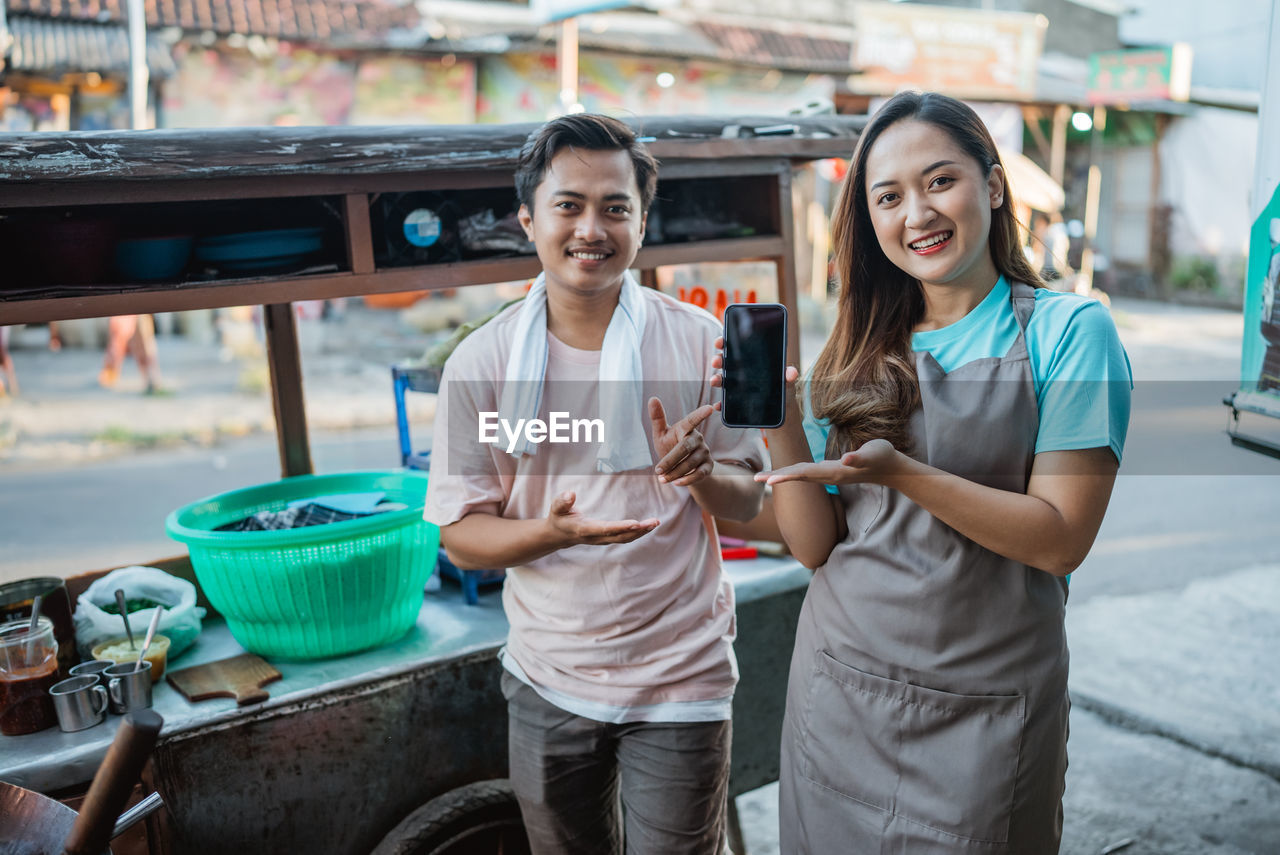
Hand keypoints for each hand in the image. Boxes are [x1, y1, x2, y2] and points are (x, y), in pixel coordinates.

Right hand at [548, 491, 658, 545]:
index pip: (605, 529)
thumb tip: (571, 493)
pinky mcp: (607, 538)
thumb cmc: (559, 518)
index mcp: (584, 530)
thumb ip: (563, 501)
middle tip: (654, 522)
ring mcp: (602, 540)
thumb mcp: (556, 508)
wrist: (558, 535)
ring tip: (655, 522)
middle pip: (620, 537)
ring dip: (641, 532)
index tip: (635, 524)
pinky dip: (637, 532)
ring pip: (624, 539)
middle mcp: (596, 537)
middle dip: (638, 531)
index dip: (620, 527)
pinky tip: (648, 526)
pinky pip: (624, 538)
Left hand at [649, 397, 713, 485]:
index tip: (710, 408)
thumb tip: (652, 398)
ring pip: (690, 463)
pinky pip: (699, 474)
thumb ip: (657, 418)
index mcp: (686, 428)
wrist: (683, 467)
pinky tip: (676, 483)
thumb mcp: (661, 434)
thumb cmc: (670, 446)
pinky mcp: (708, 466)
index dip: (700, 414)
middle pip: (685, 447)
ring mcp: (704, 452)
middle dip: (670, 460)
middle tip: (657, 470)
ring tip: (661, 479)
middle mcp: (697, 438)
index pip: (692, 420)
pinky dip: (687, 480)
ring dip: (674, 473)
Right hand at [709, 335, 799, 409]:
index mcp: (752, 361)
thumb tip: (792, 372)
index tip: (721, 341)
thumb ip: (789, 376)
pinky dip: (721, 404)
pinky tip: (719, 405)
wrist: (783, 409)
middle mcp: (741, 371)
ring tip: (715, 381)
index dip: (726, 342)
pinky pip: (725, 402)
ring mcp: (737, 386)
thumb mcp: (788, 381)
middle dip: (718, 360)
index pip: (736, 347)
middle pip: (726, 362)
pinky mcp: (735, 402)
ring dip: (717, 379)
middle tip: (717, 361)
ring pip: (722, 380)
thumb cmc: (784, 389)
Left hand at [756, 439, 901, 485]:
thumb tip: (845, 459)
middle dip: (776, 477)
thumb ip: (860, 457)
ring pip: (800, 475)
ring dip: (781, 476)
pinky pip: (807, 473)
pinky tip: (784, 472)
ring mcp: (829, 475)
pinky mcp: (831, 472)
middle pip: (797, 476)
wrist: (891, 469)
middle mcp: (828, 475)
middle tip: (754, 479)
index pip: (804, 473)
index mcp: (834, 471)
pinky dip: (793, 472)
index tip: (768, 480)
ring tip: (762, 478)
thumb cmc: (883, 457)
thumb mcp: (873, 453)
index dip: (785, 475)